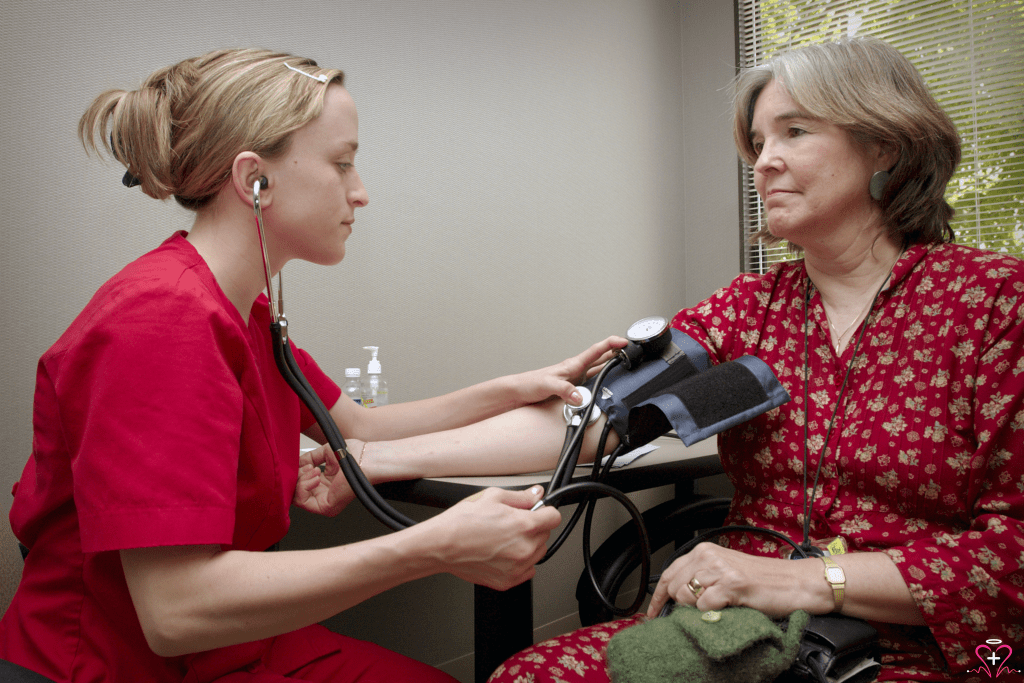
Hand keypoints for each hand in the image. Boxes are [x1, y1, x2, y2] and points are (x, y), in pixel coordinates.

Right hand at [292, 440, 365, 516]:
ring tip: (314, 470)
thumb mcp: (325, 453)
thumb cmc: (354, 455)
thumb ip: (308, 459)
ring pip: (296, 497)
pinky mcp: (326, 507)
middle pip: (296, 491)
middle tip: (308, 466)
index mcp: (325, 484)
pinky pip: (302, 500)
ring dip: (301, 480)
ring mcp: (325, 502)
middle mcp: (324, 494)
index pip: (301, 484)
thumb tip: (295, 463)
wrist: (365, 459)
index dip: (297, 473)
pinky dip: (304, 485)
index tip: (303, 463)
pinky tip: (316, 476)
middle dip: (298, 476)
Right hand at [427, 486, 561, 590]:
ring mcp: (517, 567)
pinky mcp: (508, 581)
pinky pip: (527, 570)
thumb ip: (521, 497)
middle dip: (533, 527)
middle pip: (545, 535)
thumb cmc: (462, 522)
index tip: (538, 512)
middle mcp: (524, 548)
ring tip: (504, 538)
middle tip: (512, 523)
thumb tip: (536, 494)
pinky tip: (502, 553)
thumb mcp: (493, 497)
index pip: (554, 517)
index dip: (545, 512)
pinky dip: (520, 562)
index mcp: (524, 525)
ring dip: (528, 545)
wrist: (442, 545)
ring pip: (538, 553)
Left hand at [510, 336, 627, 406]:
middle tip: (633, 352)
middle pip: (602, 358)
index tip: (625, 341)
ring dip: (612, 366)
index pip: (596, 350)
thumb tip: (579, 396)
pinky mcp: (573, 389)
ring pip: (599, 369)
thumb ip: (563, 390)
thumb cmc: (528, 384)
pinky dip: (604, 382)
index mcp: (572, 365)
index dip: (611, 344)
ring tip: (627, 366)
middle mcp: (576, 370)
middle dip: (618, 353)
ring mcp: (575, 379)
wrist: (517, 393)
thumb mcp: (547, 386)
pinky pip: (593, 383)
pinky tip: (608, 387)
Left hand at [646, 542, 824, 618]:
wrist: (795, 582)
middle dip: (681, 605)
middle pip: (674, 587)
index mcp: (705, 551)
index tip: (652, 612)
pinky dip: (712, 613)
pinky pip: (705, 605)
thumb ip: (701, 578)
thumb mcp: (725, 572)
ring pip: (686, 596)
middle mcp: (709, 556)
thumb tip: (676, 597)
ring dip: (698, 609)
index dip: (657, 596)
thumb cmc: (762, 581)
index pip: (669, 572)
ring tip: (719, 607)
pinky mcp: (732, 584)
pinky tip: (727, 608)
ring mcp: (720, 569)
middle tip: (698, 613)